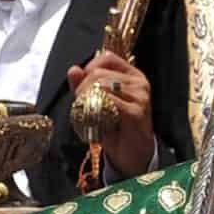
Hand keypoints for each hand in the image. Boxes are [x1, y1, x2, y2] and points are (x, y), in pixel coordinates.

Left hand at [63, 47, 158, 182]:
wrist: (133, 156)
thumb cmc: (116, 129)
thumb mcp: (98, 103)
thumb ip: (85, 85)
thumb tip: (73, 70)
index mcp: (132, 76)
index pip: (107, 58)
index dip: (89, 69)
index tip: (82, 87)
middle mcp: (139, 83)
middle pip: (100, 73)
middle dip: (82, 88)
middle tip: (80, 106)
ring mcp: (140, 97)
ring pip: (102, 86)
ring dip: (87, 100)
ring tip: (87, 115)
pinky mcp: (137, 113)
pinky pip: (110, 103)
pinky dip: (97, 112)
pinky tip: (95, 122)